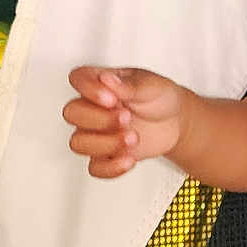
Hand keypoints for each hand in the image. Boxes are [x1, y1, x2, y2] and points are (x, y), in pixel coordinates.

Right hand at [63, 65, 185, 176]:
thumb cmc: (158, 97)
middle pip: (71, 113)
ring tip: (133, 138)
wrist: (175, 121)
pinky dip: (111, 167)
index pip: (77, 79)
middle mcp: (91, 107)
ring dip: (106, 144)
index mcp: (99, 82)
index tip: (111, 99)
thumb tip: (107, 78)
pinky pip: (95, 168)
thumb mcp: (150, 85)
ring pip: (78, 143)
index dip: (89, 90)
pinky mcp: (105, 155)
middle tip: (127, 118)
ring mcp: (95, 132)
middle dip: (100, 119)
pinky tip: (130, 159)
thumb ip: (128, 85)